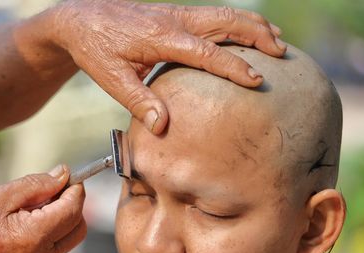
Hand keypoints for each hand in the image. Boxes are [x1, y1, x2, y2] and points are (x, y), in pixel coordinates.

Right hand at [0, 165, 85, 252]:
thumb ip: (36, 184)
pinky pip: (56, 246)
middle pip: (78, 226)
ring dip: (62, 216)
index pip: (72, 209)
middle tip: (52, 188)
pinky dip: (52, 229)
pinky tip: (28, 220)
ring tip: (33, 205)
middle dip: (73, 204)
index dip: (75, 189)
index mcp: (33, 236)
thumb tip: (63, 175)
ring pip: (69, 237)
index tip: (69, 175)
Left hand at [50, 0, 285, 133]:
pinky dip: (237, 23)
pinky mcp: (175, 14)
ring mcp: (177, 14)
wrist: (80, 19)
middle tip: (283, 54)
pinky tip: (246, 33)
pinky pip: (214, 15)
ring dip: (253, 25)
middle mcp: (175, 20)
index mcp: (161, 37)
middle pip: (227, 22)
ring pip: (224, 14)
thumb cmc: (95, 50)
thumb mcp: (112, 79)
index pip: (207, 52)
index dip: (234, 66)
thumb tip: (163, 127)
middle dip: (258, 35)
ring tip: (278, 40)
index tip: (257, 80)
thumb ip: (139, 102)